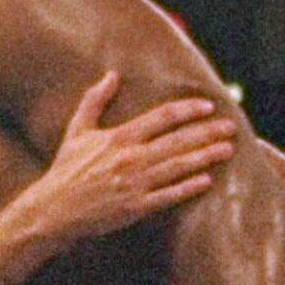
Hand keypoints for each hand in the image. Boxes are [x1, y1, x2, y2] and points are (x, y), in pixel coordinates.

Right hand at [0, 73, 236, 282]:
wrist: (53, 210)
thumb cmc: (65, 170)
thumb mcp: (77, 131)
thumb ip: (95, 100)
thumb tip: (112, 74)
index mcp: (119, 137)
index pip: (162, 117)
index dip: (188, 110)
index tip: (207, 106)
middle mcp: (130, 158)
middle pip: (178, 141)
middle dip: (207, 133)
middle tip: (231, 126)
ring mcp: (134, 184)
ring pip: (178, 166)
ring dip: (205, 156)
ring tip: (227, 149)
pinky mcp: (135, 207)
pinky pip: (167, 195)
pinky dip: (188, 187)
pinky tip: (206, 180)